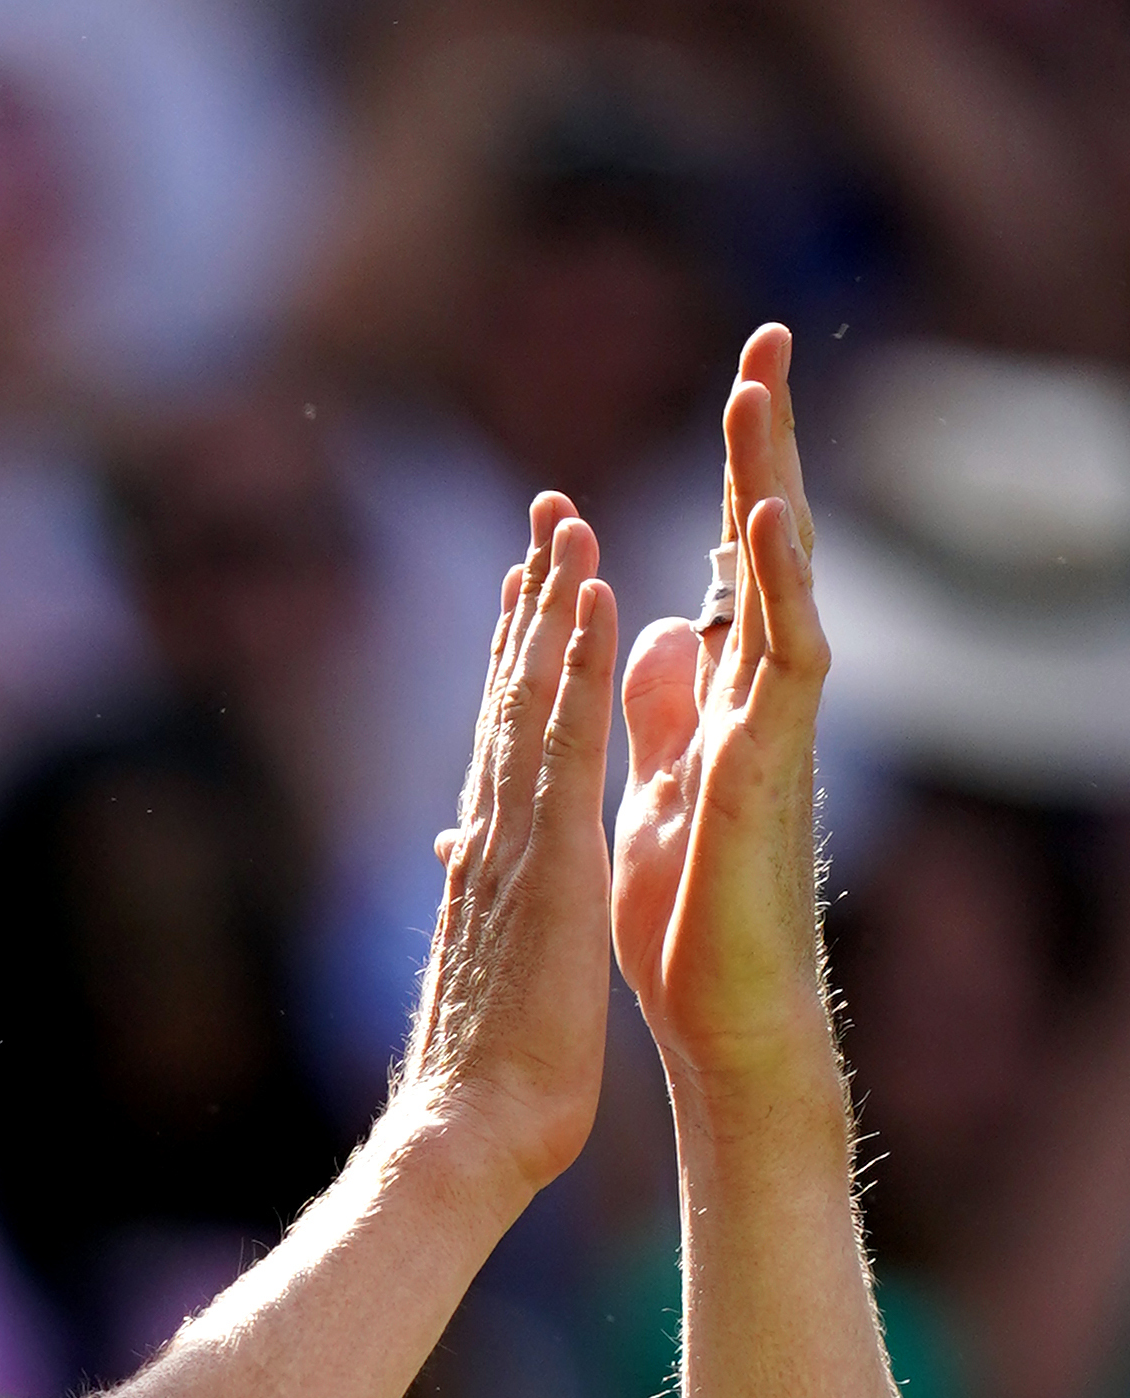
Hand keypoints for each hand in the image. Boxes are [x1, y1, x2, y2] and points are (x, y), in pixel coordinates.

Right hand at [406, 492, 621, 1195]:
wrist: (465, 1129)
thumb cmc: (482, 1075)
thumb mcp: (484, 967)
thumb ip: (471, 899)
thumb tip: (453, 852)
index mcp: (488, 865)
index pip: (504, 745)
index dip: (519, 665)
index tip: (534, 594)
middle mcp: (491, 837)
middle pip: (508, 699)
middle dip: (529, 608)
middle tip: (547, 521)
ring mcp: (513, 841)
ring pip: (528, 700)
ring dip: (550, 608)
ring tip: (568, 528)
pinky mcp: (546, 856)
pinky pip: (562, 739)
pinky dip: (575, 664)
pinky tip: (592, 601)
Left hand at [614, 326, 838, 1096]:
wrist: (712, 1011)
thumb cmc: (687, 914)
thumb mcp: (656, 785)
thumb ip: (661, 710)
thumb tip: (657, 632)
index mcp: (721, 696)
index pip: (726, 563)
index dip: (722, 478)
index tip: (727, 392)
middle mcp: (758, 694)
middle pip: (762, 543)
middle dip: (761, 444)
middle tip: (760, 341)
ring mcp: (773, 723)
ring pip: (782, 576)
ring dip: (767, 479)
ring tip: (756, 387)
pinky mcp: (772, 764)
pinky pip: (787, 656)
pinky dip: (777, 584)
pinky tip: (765, 518)